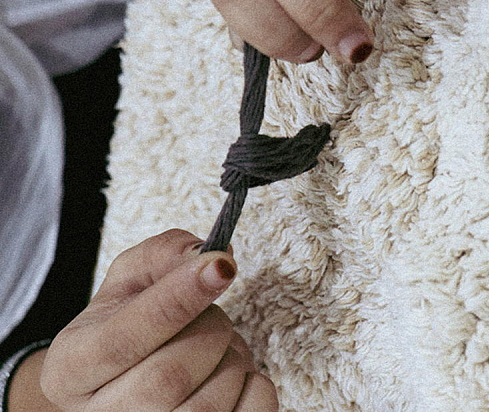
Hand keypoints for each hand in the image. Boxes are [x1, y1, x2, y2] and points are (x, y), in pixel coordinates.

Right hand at [39, 229, 276, 410]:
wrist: (128, 387)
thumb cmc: (132, 328)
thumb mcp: (130, 282)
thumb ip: (161, 256)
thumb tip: (206, 253)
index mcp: (72, 368)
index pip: (124, 339)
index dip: (178, 299)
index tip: (220, 265)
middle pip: (170, 377)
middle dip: (210, 332)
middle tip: (213, 318)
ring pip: (206, 408)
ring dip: (232, 362)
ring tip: (220, 351)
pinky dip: (256, 388)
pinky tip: (234, 376)